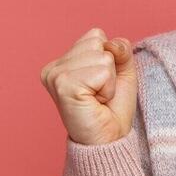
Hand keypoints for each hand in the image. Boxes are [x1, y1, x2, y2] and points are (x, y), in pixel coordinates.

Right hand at [39, 27, 137, 145]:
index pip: (95, 35)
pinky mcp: (64, 86)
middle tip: (99, 93)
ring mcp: (56, 76)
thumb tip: (113, 43)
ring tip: (97, 98)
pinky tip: (95, 102)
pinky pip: (103, 72)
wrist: (109, 140)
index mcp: (62, 62)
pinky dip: (108, 89)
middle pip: (99, 43)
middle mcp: (53, 68)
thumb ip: (120, 50)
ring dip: (109, 81)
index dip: (109, 59)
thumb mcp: (122, 72)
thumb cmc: (112, 109)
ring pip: (103, 57)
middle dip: (110, 69)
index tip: (100, 83)